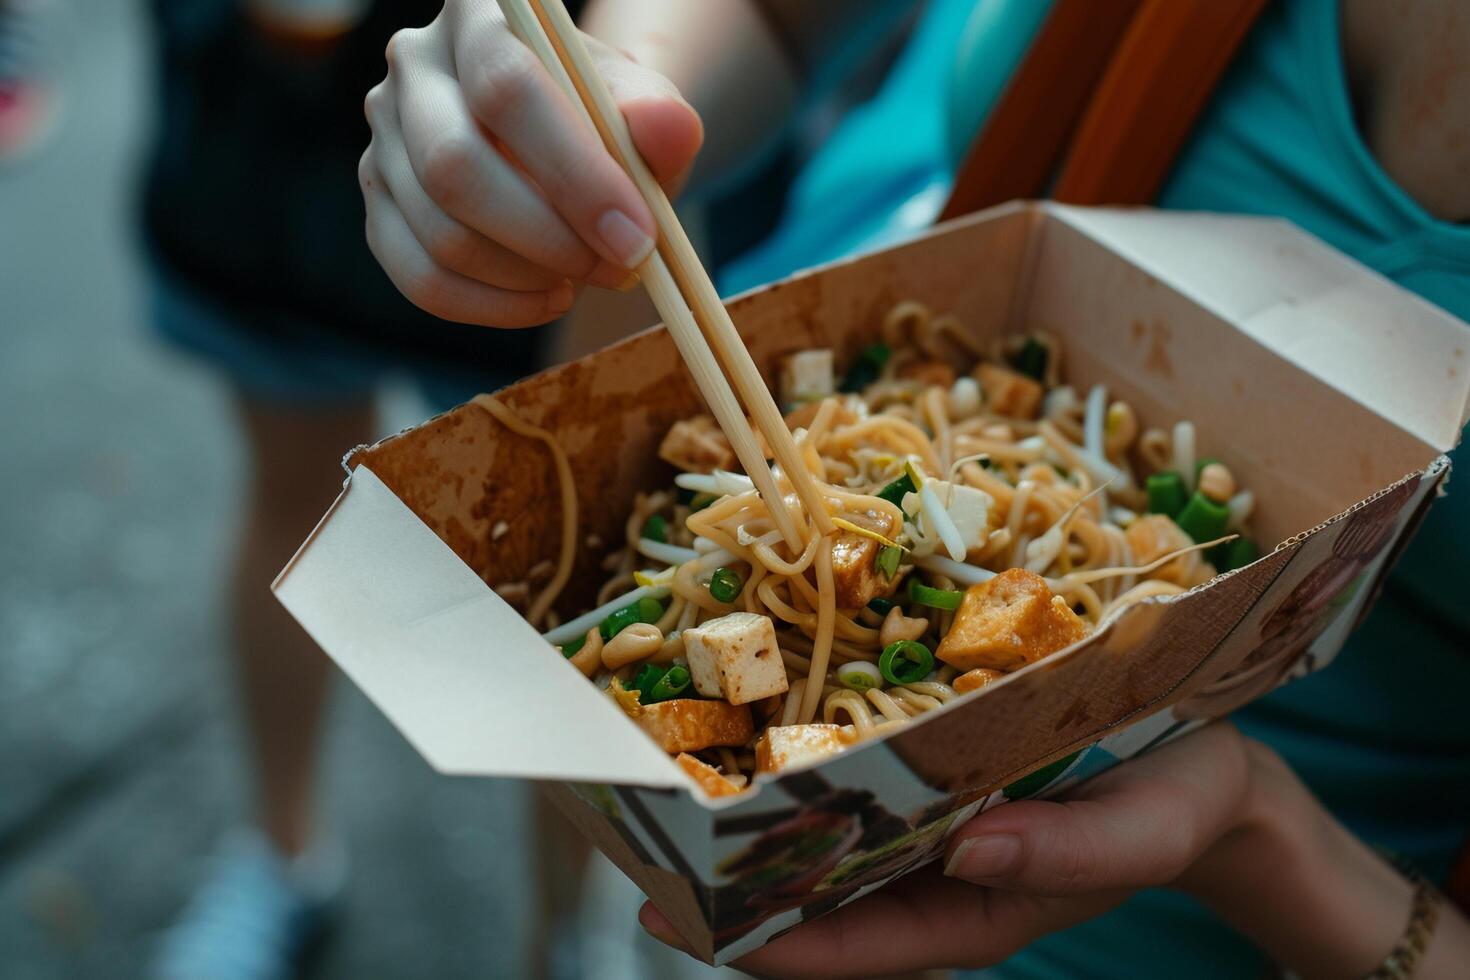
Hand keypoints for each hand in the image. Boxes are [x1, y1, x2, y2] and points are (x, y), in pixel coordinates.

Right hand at [360, 0, 702, 326]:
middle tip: (618, 269)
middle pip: (454, 167)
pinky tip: (545, 298)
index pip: (506, 88)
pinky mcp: (379, 207)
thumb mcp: (642, 108)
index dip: (575, 174)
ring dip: (526, 278)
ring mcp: (384, 140)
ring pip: (439, 234)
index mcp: (480, 17)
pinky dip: (493, 307)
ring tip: (586, 277)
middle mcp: (414, 67)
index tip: (635, 238)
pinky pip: (421, 280)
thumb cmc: (604, 122)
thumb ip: (660, 115)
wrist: (569, 146)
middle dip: (549, 239)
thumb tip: (667, 127)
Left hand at [642, 722, 1264, 976]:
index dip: (773, 946)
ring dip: (753, 823)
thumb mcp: (1145, 832)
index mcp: (976, 913)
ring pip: (824, 838)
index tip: (686, 925)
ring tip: (667, 798)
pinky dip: (803, 763)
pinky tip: (752, 731)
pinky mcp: (932, 765)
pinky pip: (853, 774)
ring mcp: (928, 819)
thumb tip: (969, 849)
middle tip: (640, 852)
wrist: (1201, 755)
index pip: (859, 947)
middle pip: (818, 895)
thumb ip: (1071, 854)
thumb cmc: (1178, 801)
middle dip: (732, 884)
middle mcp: (935, 870)